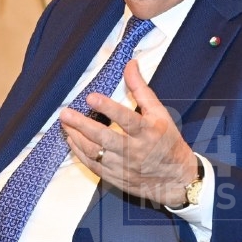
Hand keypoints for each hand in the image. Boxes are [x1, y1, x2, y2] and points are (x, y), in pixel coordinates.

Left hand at [59, 60, 195, 207]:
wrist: (175, 177)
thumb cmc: (167, 140)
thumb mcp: (159, 112)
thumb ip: (140, 89)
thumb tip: (130, 64)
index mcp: (147, 132)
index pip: (126, 119)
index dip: (108, 108)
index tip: (91, 97)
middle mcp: (135, 150)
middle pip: (104, 138)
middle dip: (82, 125)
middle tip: (65, 113)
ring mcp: (123, 166)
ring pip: (95, 152)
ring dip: (77, 137)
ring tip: (65, 124)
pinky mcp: (116, 176)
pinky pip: (93, 165)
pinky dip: (80, 153)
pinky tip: (72, 140)